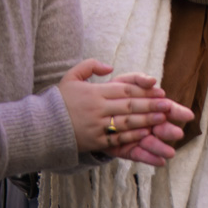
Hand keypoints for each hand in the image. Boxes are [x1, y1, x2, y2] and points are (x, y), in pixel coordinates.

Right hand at [58, 61, 191, 157]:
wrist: (38, 126)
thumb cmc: (57, 101)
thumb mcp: (71, 77)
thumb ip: (90, 66)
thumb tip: (110, 66)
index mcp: (94, 92)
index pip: (125, 90)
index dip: (144, 91)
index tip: (160, 92)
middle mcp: (97, 109)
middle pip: (130, 107)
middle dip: (151, 106)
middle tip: (169, 106)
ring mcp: (96, 126)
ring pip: (126, 123)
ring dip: (146, 121)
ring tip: (162, 120)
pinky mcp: (93, 141)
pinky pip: (116, 139)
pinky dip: (132, 136)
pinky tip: (144, 134)